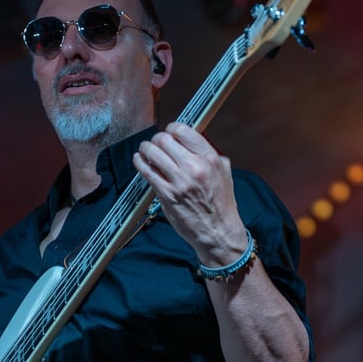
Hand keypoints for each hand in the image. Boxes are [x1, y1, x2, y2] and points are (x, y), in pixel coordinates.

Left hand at [133, 122, 248, 264]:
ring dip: (146, 149)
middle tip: (155, 143)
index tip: (169, 133)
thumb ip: (208, 153)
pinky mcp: (166, 195)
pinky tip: (140, 161)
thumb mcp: (223, 172)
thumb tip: (191, 139)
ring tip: (145, 150)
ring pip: (153, 153)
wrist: (218, 232)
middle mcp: (194, 167)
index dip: (172, 129)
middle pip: (164, 140)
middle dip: (157, 139)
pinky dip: (140, 163)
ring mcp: (179, 181)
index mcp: (210, 158)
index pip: (183, 130)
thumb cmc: (221, 204)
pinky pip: (147, 172)